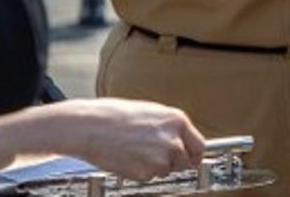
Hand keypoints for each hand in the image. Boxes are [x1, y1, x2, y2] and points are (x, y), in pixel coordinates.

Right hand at [50, 98, 205, 181]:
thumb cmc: (114, 115)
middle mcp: (173, 140)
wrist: (90, 126)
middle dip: (173, 162)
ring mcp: (160, 158)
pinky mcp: (145, 173)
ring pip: (165, 170)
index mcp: (177, 121)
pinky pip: (148, 176)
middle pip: (185, 163)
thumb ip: (170, 127)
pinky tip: (127, 156)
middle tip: (154, 155)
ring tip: (135, 150)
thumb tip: (181, 140)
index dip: (193, 155)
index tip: (190, 158)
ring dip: (154, 165)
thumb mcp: (151, 112)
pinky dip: (139, 170)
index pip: (199, 146)